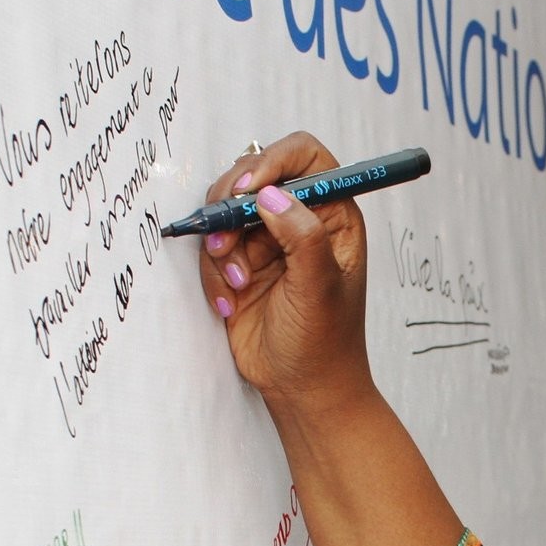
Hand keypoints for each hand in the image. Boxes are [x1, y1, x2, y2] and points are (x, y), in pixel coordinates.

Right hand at [197, 132, 374, 429]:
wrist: (302, 388)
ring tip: (238, 282)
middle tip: (226, 240)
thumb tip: (270, 195)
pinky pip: (212, 247)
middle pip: (253, 175)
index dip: (274, 161)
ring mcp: (267, 240)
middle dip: (232, 206)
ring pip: (225, 211)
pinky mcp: (240, 263)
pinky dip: (214, 273)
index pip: (305, 157)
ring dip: (221, 245)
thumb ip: (301, 237)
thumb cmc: (326, 343)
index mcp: (333, 215)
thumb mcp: (320, 288)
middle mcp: (300, 219)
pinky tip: (231, 302)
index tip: (248, 188)